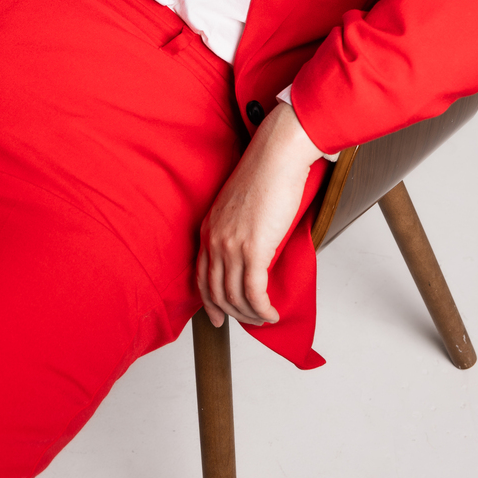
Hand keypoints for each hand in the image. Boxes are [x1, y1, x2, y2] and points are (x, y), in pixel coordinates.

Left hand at [197, 101, 321, 327]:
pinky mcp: (253, 249)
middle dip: (232, 313)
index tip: (218, 317)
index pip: (201, 276)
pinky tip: (271, 313)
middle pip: (215, 291)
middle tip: (249, 321)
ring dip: (250, 314)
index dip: (209, 302)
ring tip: (265, 317)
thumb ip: (239, 230)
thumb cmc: (266, 174)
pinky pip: (254, 292)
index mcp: (208, 227)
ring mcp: (231, 245)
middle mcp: (214, 239)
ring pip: (234, 296)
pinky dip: (262, 309)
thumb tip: (253, 253)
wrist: (277, 156)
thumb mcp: (241, 206)